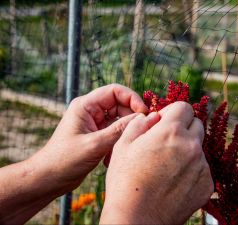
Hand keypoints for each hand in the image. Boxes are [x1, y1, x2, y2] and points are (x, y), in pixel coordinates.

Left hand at [33, 84, 147, 192]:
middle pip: (120, 104)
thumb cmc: (65, 159)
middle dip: (132, 116)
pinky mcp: (97, 135)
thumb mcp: (95, 144)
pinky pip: (115, 132)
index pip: (115, 91)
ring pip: (119, 119)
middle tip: (142, 129)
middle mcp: (91, 111)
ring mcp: (95, 123)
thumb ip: (119, 130)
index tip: (144, 112)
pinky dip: (119, 141)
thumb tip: (143, 118)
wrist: (49, 178)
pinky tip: (115, 155)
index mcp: (86, 105)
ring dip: (125, 131)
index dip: (132, 98)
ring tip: (126, 145)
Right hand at [100, 102, 213, 224]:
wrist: (136, 219)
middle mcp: (191, 146)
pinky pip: (202, 168)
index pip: (185, 107)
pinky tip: (174, 181)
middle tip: (166, 142)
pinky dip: (191, 170)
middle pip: (196, 124)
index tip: (164, 122)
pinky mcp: (207, 185)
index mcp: (171, 131)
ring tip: (166, 166)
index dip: (173, 111)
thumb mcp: (123, 145)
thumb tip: (153, 117)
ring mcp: (201, 166)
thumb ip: (139, 123)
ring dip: (186, 150)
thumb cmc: (125, 181)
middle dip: (183, 128)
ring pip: (198, 147)